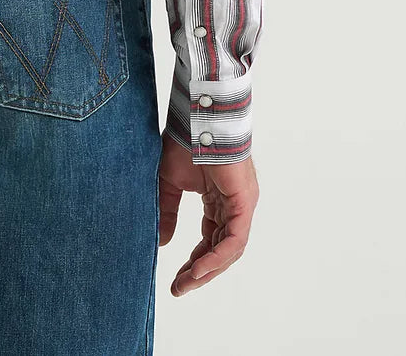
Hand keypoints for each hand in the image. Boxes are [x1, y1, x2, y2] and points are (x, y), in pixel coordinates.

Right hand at [157, 132, 258, 296]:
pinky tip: (199, 269)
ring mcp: (241, 205)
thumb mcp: (169, 182)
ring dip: (207, 270)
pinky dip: (217, 257)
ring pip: (228, 249)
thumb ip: (166, 211)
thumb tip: (160, 243)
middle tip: (179, 288)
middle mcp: (233, 205)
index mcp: (218, 199)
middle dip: (200, 272)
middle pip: (220, 249)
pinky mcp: (244, 203)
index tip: (176, 279)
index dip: (194, 261)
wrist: (197, 118)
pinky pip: (233, 240)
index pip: (210, 238)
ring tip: (186, 284)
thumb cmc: (185, 141)